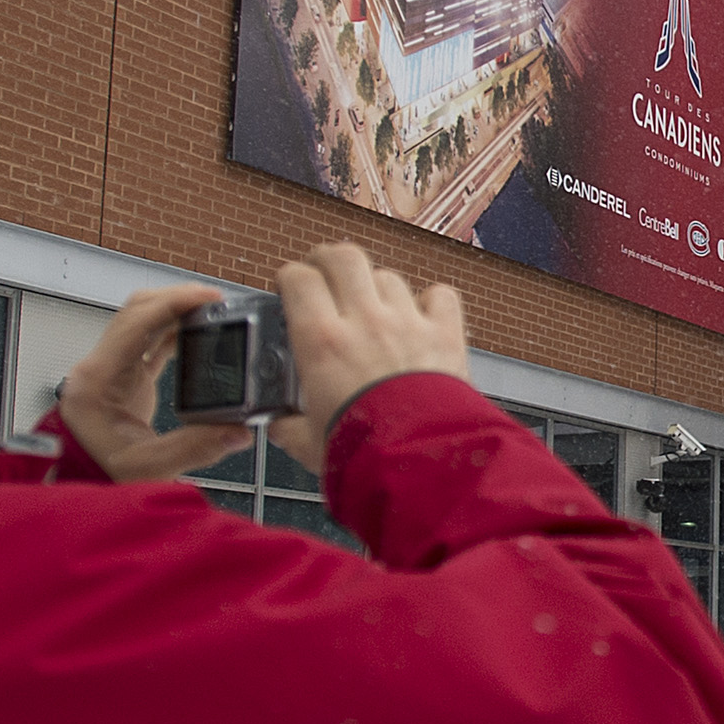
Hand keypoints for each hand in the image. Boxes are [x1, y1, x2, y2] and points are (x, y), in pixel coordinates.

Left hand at [58, 284, 252, 481]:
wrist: (77, 486)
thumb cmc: (96, 476)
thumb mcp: (147, 468)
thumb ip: (194, 449)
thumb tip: (237, 431)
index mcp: (97, 380)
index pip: (135, 322)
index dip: (174, 303)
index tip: (208, 298)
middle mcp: (99, 367)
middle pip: (137, 310)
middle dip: (177, 299)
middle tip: (216, 301)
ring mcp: (109, 369)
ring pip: (142, 320)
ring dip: (176, 312)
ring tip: (212, 313)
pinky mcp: (122, 377)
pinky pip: (148, 340)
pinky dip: (173, 331)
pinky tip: (197, 332)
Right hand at [267, 243, 471, 473]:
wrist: (421, 466)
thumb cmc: (365, 455)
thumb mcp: (309, 443)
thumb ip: (288, 427)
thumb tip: (278, 425)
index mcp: (322, 342)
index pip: (299, 279)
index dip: (290, 277)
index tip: (290, 286)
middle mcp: (365, 322)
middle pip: (343, 257)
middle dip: (329, 259)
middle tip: (325, 273)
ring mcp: (408, 324)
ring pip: (388, 276)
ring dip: (376, 286)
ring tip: (373, 306)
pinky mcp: (446, 336)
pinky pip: (440, 296)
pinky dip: (431, 301)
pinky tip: (422, 315)